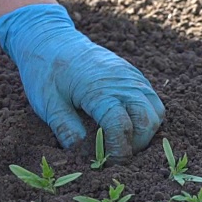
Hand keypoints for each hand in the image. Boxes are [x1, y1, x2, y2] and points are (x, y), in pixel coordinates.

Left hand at [0, 4, 164, 160]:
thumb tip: (80, 156)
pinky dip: (145, 116)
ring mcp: (131, 76)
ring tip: (121, 140)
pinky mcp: (133, 74)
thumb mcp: (48, 104)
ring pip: (156, 110)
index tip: (107, 163)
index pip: (122, 126)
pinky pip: (151, 99)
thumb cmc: (46, 72)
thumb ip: (66, 130)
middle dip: (137, 143)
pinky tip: (124, 124)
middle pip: (148, 120)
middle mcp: (122, 81)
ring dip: (145, 130)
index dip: (118, 150)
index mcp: (100, 89)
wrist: (50, 39)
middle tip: (116, 153)